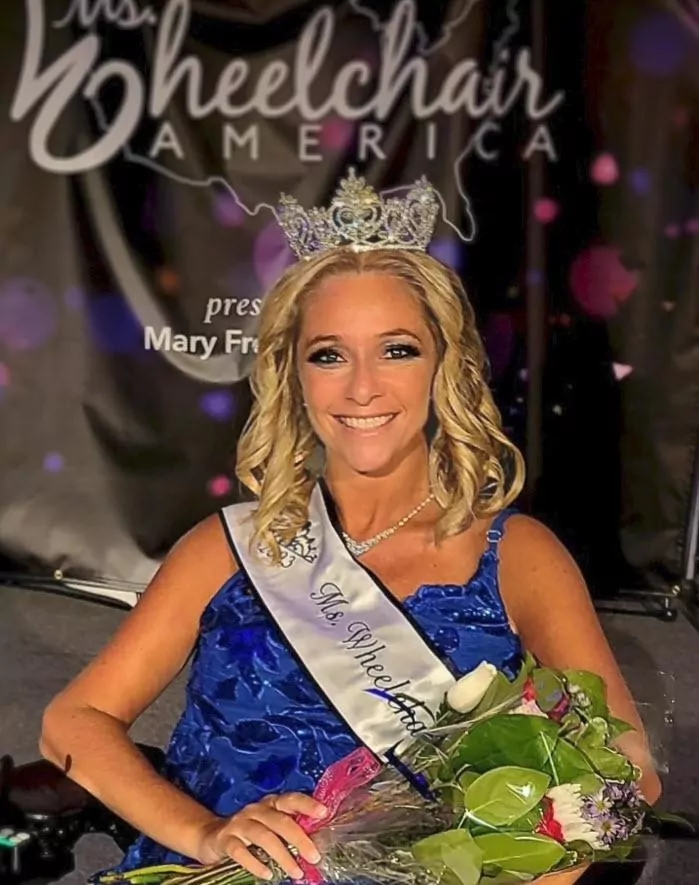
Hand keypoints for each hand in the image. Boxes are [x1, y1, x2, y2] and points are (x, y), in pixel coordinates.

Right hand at [196, 793, 327, 878]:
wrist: (211, 837)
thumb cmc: (249, 833)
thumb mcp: (269, 826)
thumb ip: (288, 830)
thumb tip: (316, 844)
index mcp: (271, 804)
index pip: (291, 799)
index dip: (307, 804)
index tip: (324, 812)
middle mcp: (256, 810)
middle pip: (280, 821)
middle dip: (300, 838)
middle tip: (314, 856)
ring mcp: (239, 823)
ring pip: (263, 836)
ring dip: (282, 855)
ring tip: (295, 872)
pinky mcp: (226, 839)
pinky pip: (240, 851)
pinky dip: (255, 864)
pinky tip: (267, 874)